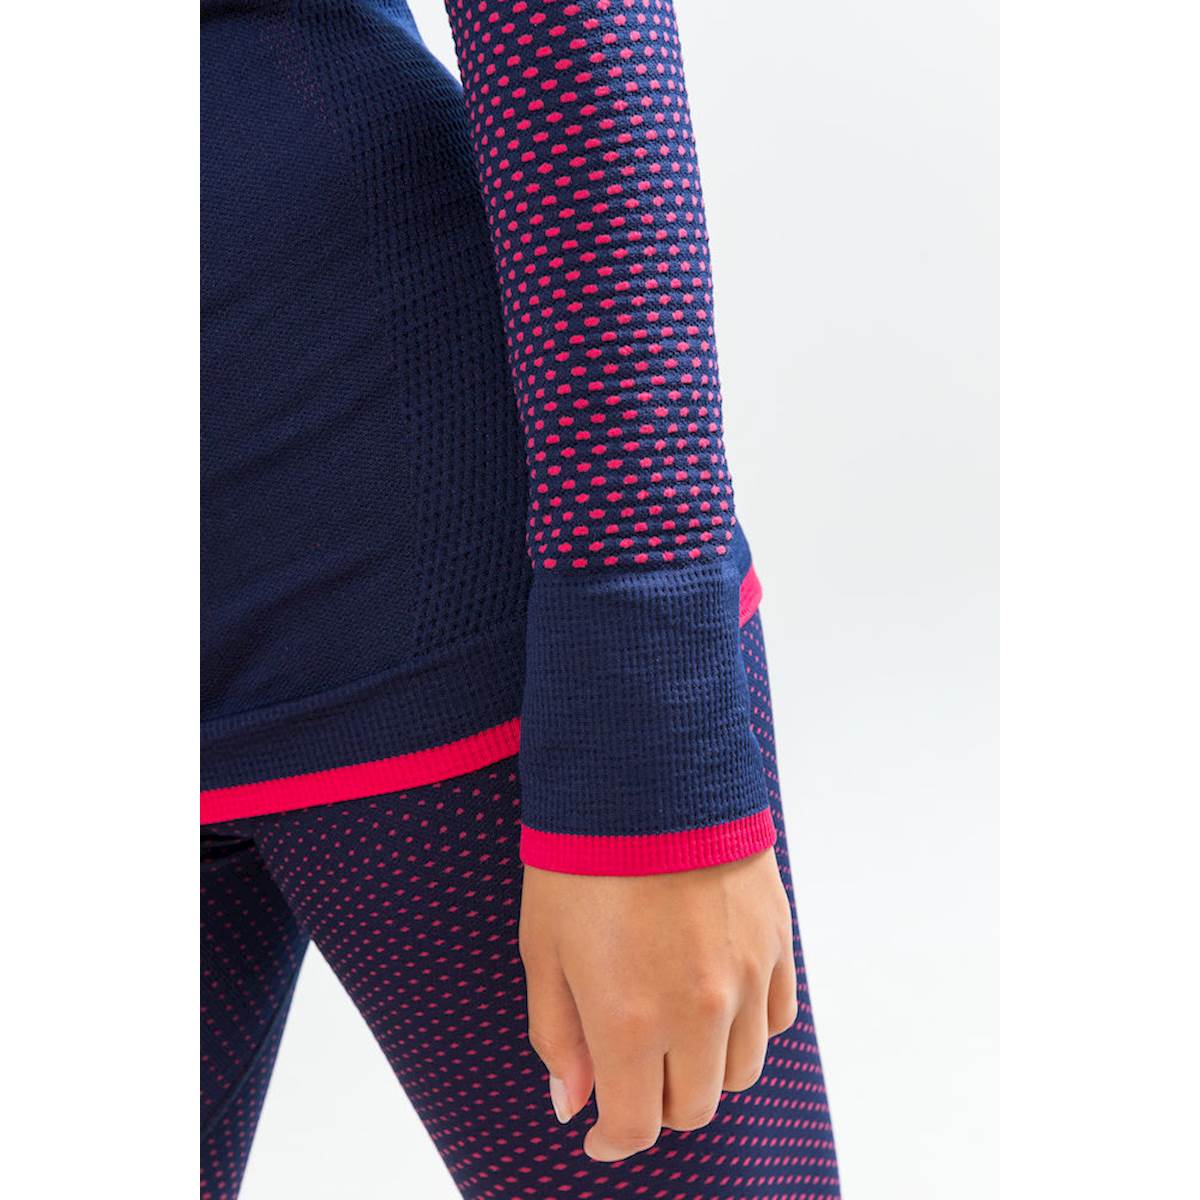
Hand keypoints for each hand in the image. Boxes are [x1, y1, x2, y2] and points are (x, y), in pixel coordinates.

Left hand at [518, 848, 798, 1160]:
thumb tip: (573, 1102)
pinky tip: (715, 999)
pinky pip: (774, 1018)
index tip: (599, 1131)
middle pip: (694, 1106)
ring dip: (704, 1068)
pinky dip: (746, 1027)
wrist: (647, 771)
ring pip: (741, 1069)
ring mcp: (747, 975)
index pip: (636, 1125)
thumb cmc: (581, 856)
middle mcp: (699, 1010)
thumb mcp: (543, 946)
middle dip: (656, 1103)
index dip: (613, 1138)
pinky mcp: (776, 940)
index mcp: (630, 1019)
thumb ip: (558, 1034)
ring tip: (672, 1032)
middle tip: (630, 1073)